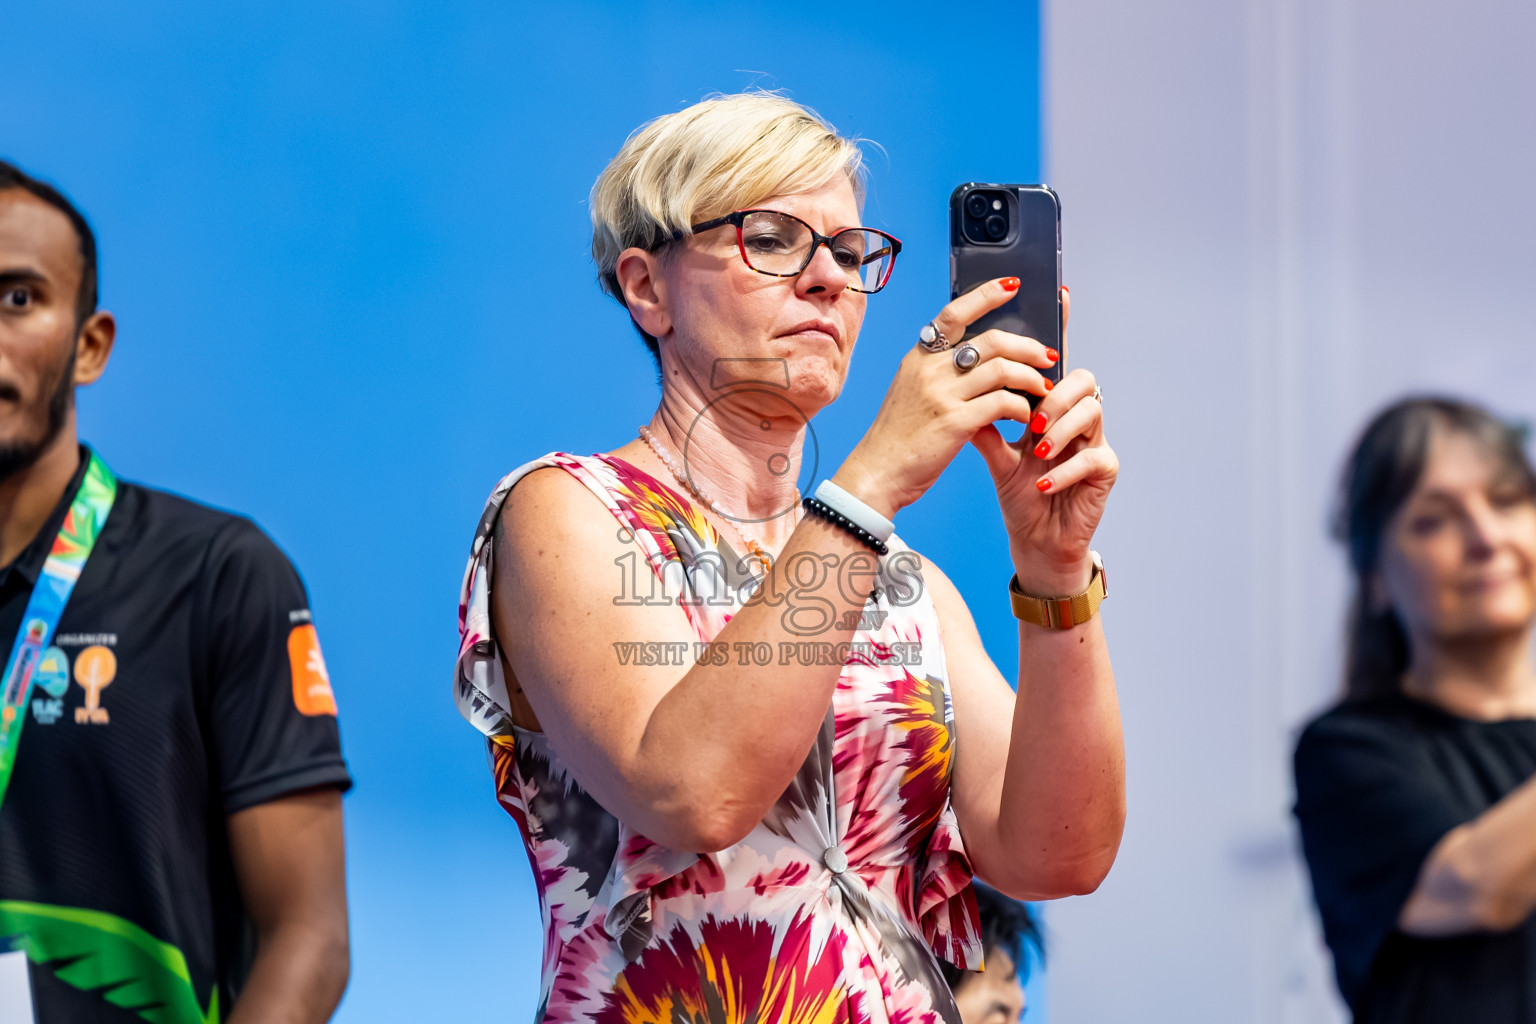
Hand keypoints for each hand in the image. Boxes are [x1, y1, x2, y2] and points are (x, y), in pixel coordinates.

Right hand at [835, 277, 1056, 517]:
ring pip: (1003, 370)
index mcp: (919, 358)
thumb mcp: (912, 392)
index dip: (986, 295)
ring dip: (1031, 378)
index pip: (955, 313)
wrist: (878, 472)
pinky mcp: (956, 421)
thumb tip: (981, 360)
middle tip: (1048, 357)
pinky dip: (1022, 407)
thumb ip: (939, 372)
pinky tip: (1025, 416)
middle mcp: (930, 369)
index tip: (1013, 286)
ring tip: (1044, 389)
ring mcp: (942, 394)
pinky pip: (1003, 403)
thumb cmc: (900, 438)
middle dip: (1028, 347)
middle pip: (992, 341)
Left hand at [972, 288, 1116, 593]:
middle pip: (1083, 379)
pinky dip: (1064, 469)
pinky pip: (1094, 458)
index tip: (1057, 293)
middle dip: (1056, 394)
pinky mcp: (1105, 472)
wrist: (1036, 539)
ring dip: (1059, 430)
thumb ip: (984, 422)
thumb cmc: (1022, 494)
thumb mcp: (995, 456)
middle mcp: (1077, 418)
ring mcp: (1096, 442)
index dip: (1061, 327)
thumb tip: (958, 387)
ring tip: (1035, 452)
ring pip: (1092, 413)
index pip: (1056, 363)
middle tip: (1031, 419)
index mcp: (1052, 407)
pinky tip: (1043, 483)